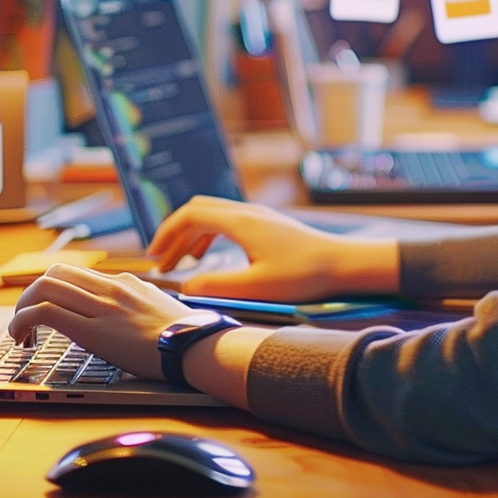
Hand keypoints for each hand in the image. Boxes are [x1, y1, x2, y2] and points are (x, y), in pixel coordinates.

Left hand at [8, 264, 200, 379]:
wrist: (195, 346)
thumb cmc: (184, 336)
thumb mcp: (159, 309)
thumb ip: (139, 304)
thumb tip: (127, 314)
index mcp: (125, 283)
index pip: (76, 273)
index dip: (51, 290)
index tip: (45, 311)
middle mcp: (110, 287)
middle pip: (54, 273)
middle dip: (30, 295)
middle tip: (26, 321)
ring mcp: (102, 305)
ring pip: (44, 287)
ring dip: (22, 309)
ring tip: (20, 334)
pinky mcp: (93, 329)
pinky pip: (45, 313)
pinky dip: (23, 321)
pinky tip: (22, 340)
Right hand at [148, 195, 398, 301]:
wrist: (344, 264)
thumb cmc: (304, 276)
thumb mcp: (255, 287)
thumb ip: (216, 286)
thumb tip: (186, 285)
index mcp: (240, 222)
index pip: (190, 216)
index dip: (166, 234)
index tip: (153, 257)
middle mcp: (247, 212)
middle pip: (198, 210)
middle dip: (175, 233)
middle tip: (161, 260)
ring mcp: (260, 216)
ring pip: (214, 215)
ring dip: (192, 236)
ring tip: (181, 263)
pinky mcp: (270, 225)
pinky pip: (229, 222)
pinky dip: (211, 236)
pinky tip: (211, 257)